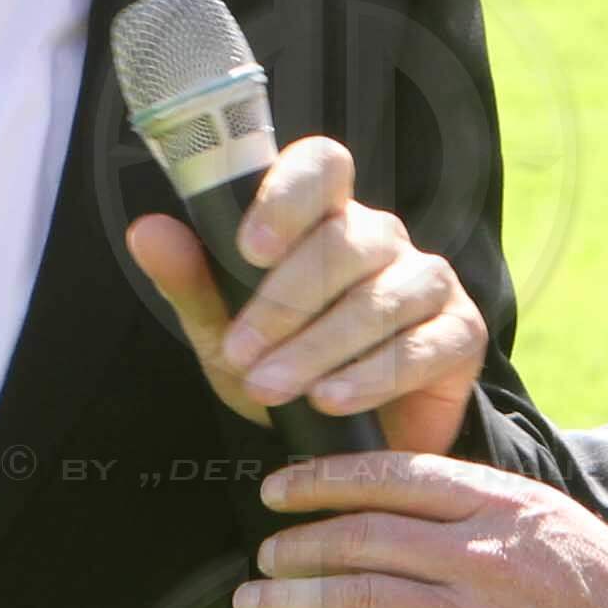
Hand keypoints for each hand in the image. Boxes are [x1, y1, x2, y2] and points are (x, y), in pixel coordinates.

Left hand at [124, 136, 484, 456]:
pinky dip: (372, 376)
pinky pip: (422, 346)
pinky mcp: (459, 334)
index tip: (248, 249)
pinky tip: (331, 399)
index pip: (322, 166)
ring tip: (273, 388)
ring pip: (379, 299)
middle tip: (241, 354)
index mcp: (325, 217)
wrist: (353, 442)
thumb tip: (147, 230)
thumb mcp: (225, 333)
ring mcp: (427, 282)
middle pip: (345, 242)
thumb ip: (192, 282)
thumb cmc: (287, 366)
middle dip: (284, 302)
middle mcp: (381, 239)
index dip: (289, 196)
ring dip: (319, 346)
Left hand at [232, 452, 607, 607]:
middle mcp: (484, 555)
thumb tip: (402, 510)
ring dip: (297, 599)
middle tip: (262, 552)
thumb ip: (481, 514)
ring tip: (258, 601)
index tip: (278, 490)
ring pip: (364, 599)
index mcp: (502, 505)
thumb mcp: (551, 523)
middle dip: (299, 544)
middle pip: (365, 538)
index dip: (325, 482)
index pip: (394, 477)